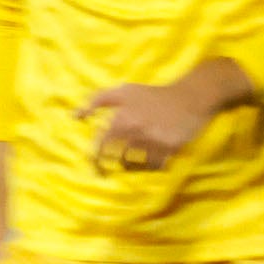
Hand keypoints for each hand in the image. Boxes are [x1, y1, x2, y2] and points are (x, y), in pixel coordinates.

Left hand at [81, 59, 249, 170]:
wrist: (190, 97)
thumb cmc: (152, 95)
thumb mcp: (123, 91)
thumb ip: (95, 101)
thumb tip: (74, 116)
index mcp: (122, 118)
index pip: (101, 145)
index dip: (94, 158)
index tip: (92, 164)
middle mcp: (137, 131)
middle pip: (116, 158)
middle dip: (108, 166)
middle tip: (103, 172)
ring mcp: (155, 141)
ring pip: (135, 164)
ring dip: (128, 167)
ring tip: (126, 164)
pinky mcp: (172, 148)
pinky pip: (155, 166)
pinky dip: (148, 168)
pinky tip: (146, 164)